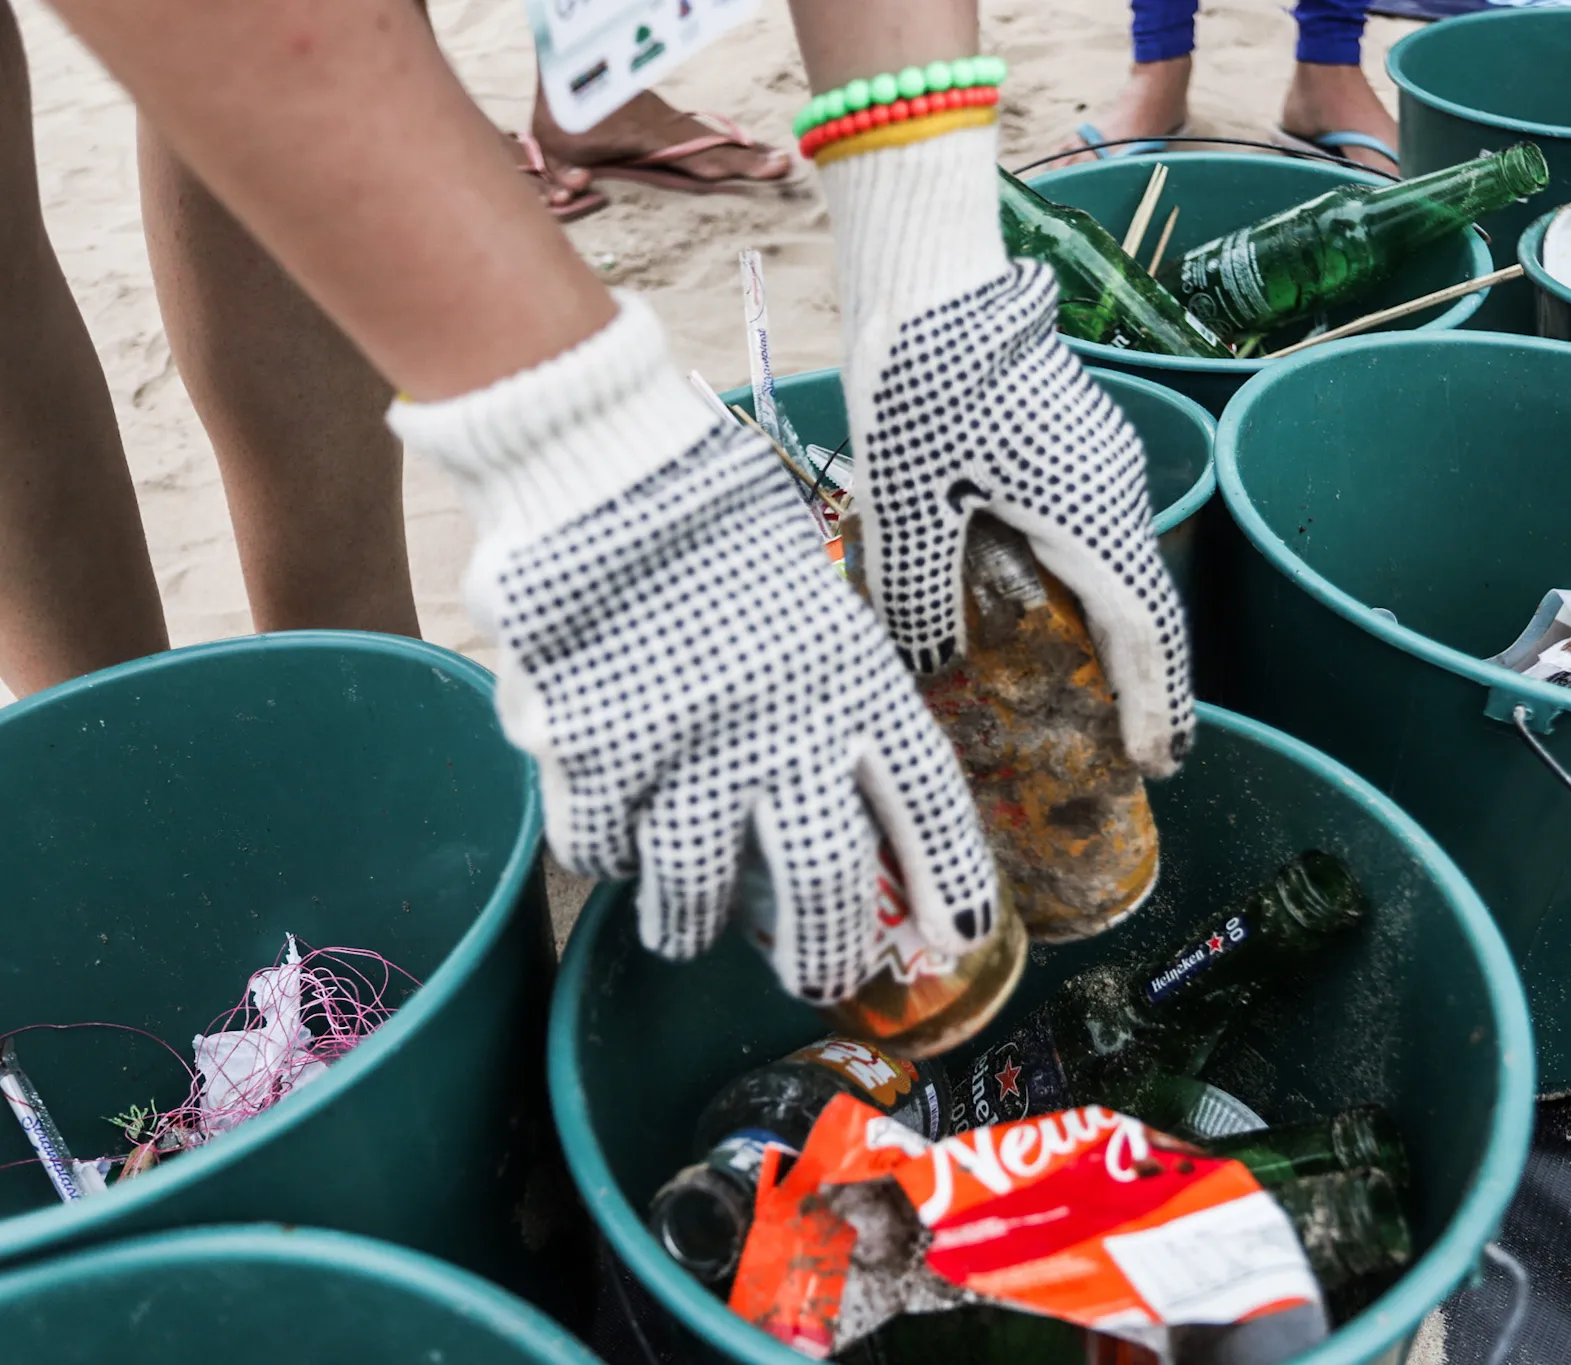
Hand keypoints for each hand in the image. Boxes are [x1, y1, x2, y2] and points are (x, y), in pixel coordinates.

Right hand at [392, 296, 999, 999]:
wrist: (605, 467)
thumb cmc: (717, 519)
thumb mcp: (817, 595)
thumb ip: (835, 687)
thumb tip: (845, 775)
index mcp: (854, 679)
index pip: (926, 803)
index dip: (948, 882)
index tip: (955, 940)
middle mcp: (785, 729)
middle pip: (821, 882)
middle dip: (822, 954)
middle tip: (817, 980)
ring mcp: (691, 749)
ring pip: (696, 891)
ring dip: (690, 924)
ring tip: (685, 930)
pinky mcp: (599, 754)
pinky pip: (603, 848)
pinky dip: (606, 850)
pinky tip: (609, 828)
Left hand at [844, 260, 1194, 774]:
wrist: (932, 277)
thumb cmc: (923, 392)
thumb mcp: (908, 511)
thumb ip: (921, 601)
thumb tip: (932, 668)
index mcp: (1089, 522)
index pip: (1144, 634)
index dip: (1157, 705)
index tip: (1162, 761)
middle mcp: (1113, 495)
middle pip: (1141, 605)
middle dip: (1143, 682)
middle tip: (1138, 746)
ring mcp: (1098, 460)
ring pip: (1117, 564)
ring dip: (1113, 632)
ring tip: (1092, 689)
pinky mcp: (1071, 438)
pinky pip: (1093, 529)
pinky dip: (1087, 584)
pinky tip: (1045, 604)